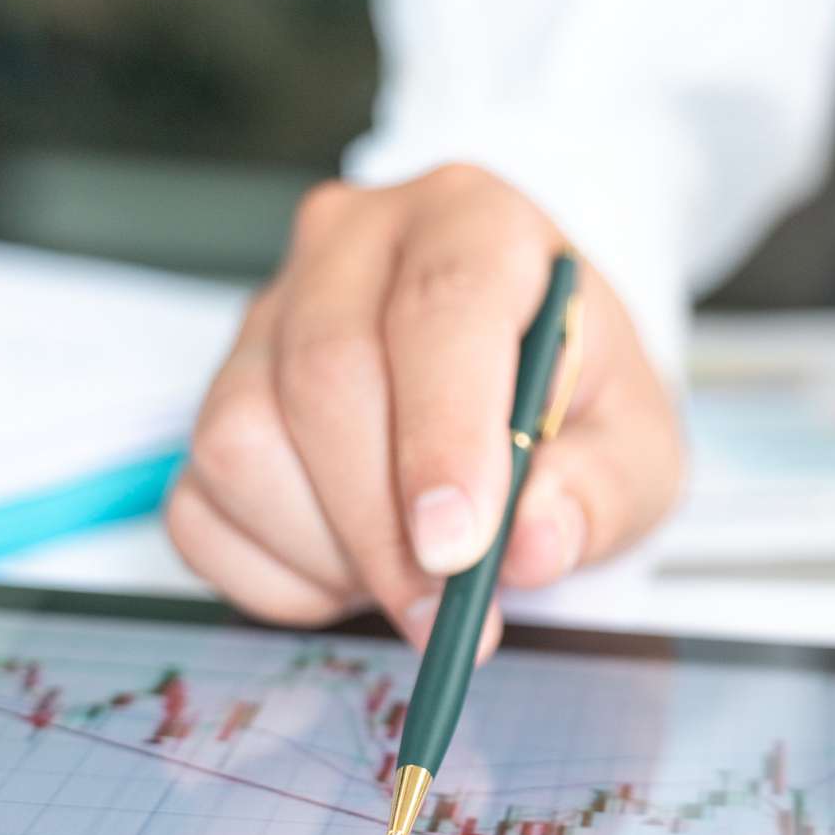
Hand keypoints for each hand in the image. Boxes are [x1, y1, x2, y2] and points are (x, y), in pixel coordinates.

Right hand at [168, 164, 684, 652]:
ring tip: (407, 571)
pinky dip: (276, 568)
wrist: (523, 379)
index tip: (459, 548)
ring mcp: (269, 311)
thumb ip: (601, 492)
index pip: (442, 308)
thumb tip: (532, 542)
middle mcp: (355, 243)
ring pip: (242, 437)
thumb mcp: (636, 446)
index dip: (443, 436)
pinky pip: (198, 502)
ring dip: (327, 546)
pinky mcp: (212, 390)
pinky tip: (350, 563)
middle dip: (384, 524)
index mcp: (475, 225)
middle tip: (443, 609)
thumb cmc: (574, 399)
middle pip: (326, 374)